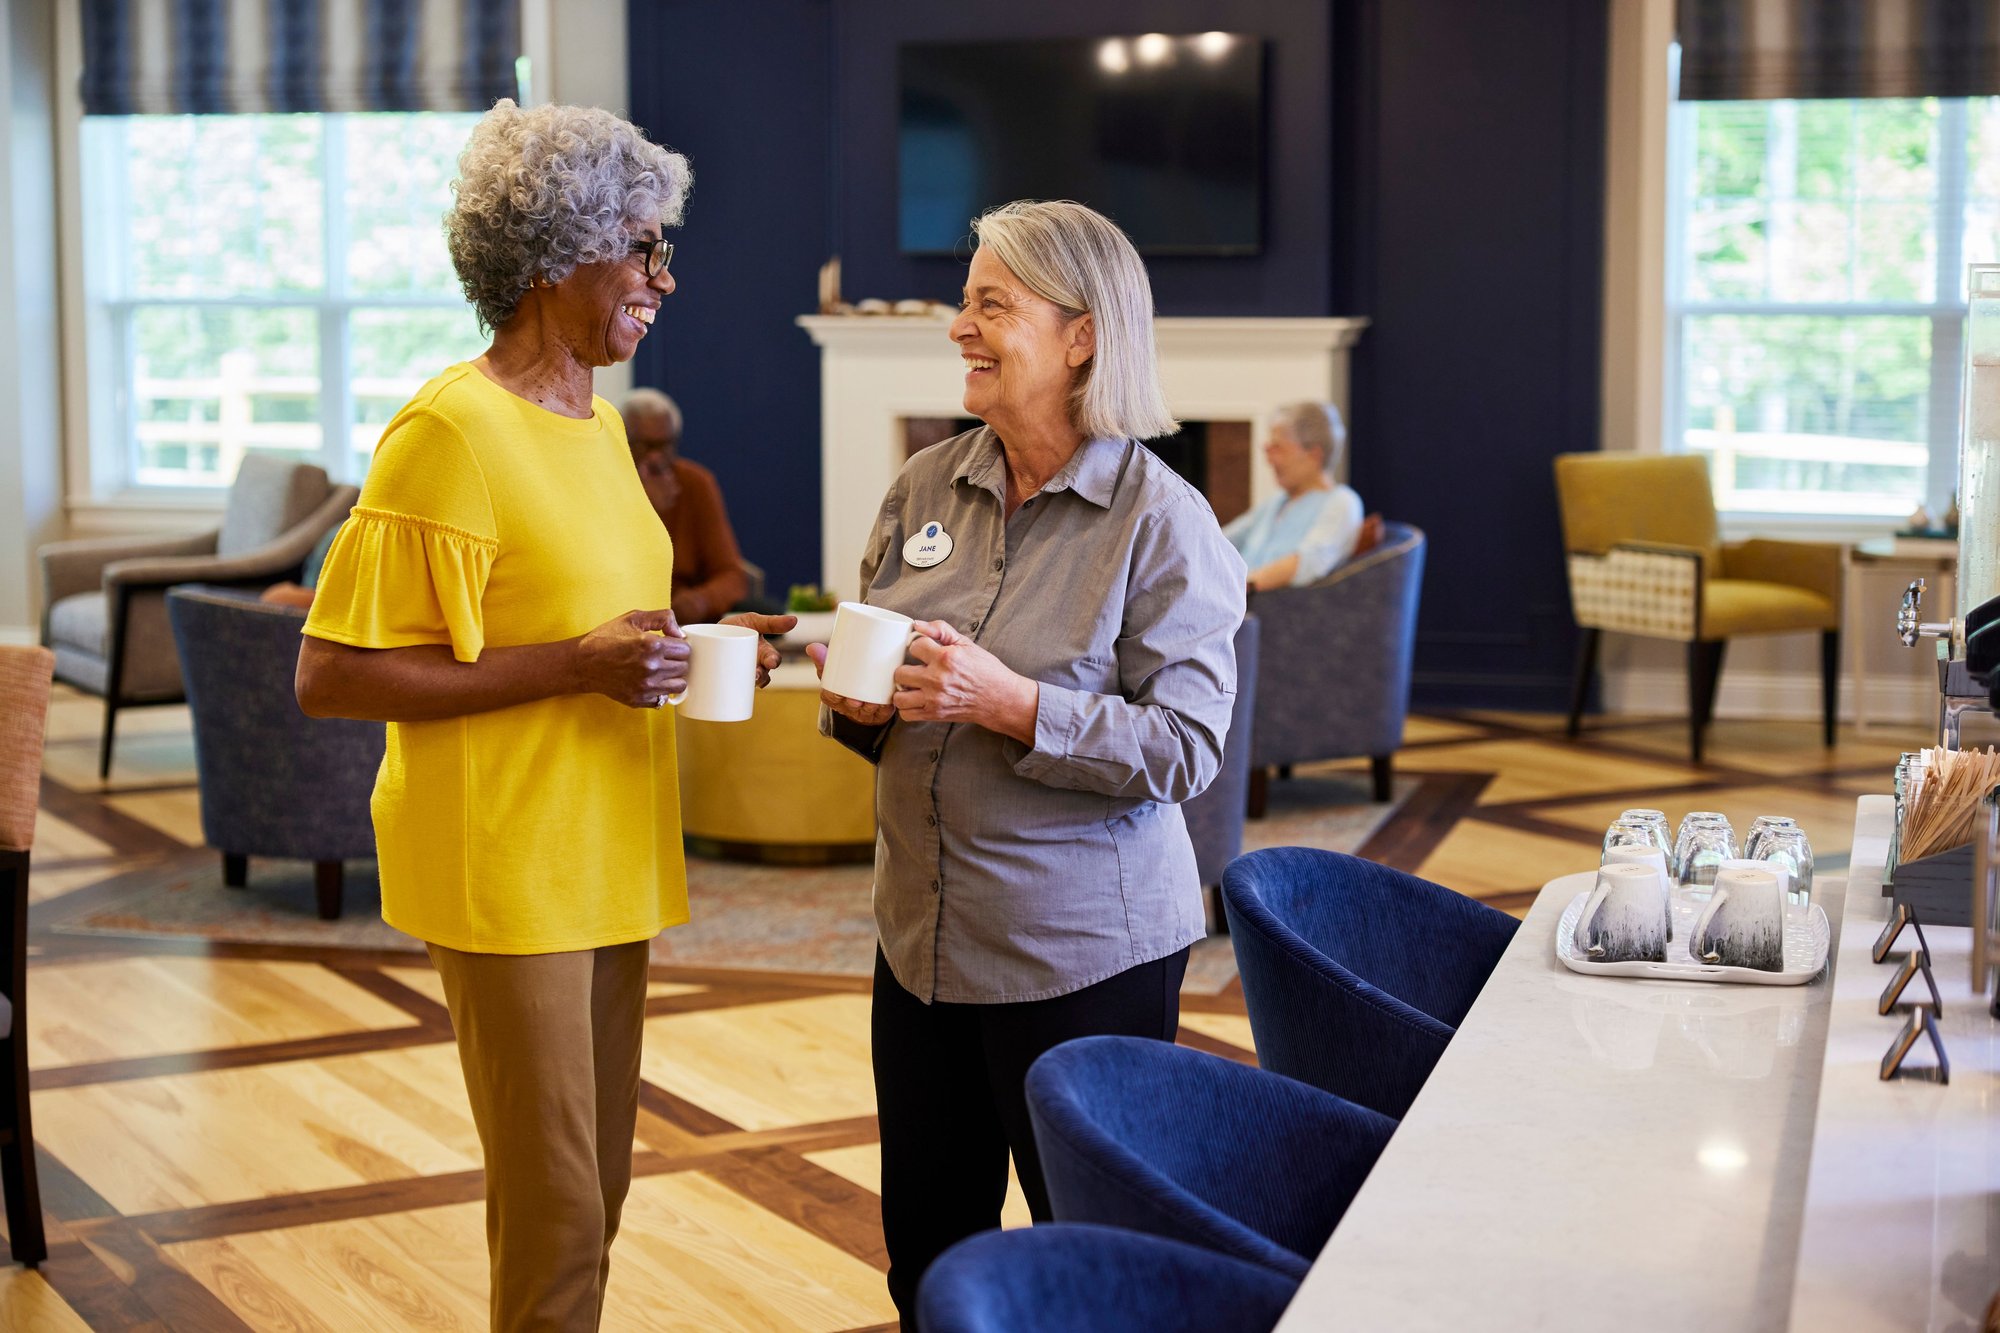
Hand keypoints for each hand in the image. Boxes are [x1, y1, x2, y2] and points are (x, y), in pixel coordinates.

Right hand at [573, 608, 688, 707]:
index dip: (679, 645)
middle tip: (665, 656)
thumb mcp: (633, 618)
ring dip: (673, 676)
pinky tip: (650, 681)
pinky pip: (664, 698)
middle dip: (677, 660)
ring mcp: (645, 686)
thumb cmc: (607, 637)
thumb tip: (681, 633)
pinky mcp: (639, 699)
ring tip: (661, 669)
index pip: (686, 650)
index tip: (670, 645)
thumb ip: (663, 618)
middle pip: (684, 667)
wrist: (583, 663)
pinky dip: (661, 690)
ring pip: (679, 685)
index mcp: (652, 645)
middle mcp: (651, 668)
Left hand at [720, 612, 793, 687]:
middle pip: (763, 675)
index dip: (773, 661)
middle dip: (761, 676)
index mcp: (764, 653)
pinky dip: (732, 693)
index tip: (771, 662)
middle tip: (756, 675)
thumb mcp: (753, 621)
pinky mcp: (726, 681)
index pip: (773, 659)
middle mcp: (756, 666)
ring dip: (749, 685)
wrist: (709, 635)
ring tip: (743, 682)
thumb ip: (772, 622)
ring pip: (750, 684)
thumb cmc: (736, 626)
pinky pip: (733, 691)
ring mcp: (741, 675)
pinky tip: (728, 694)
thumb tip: (795, 620)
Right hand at [804, 642, 895, 725]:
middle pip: (849, 706)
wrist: (864, 693)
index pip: (830, 697)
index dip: (834, 697)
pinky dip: (885, 708)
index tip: (838, 693)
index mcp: (834, 696)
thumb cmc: (846, 680)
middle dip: (853, 703)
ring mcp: (864, 710)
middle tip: (857, 699)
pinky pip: (882, 712)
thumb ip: (823, 659)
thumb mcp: (832, 669)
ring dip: (870, 707)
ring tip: (874, 702)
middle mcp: (849, 706)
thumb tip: (811, 647)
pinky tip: (887, 704)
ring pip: (866, 710)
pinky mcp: (880, 712)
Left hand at [891, 620, 1038, 743]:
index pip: (914, 646)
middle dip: (907, 668)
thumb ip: (941, 630)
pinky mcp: (935, 714)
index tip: (925, 651)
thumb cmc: (986, 671)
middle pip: (900, 672)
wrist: (1000, 699)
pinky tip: (916, 699)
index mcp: (946, 658)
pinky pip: (906, 714)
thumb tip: (917, 625)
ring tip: (912, 685)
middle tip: (917, 669)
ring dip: (903, 690)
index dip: (919, 647)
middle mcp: (938, 679)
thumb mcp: (966, 644)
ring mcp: (935, 699)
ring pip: (898, 696)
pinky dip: (907, 708)